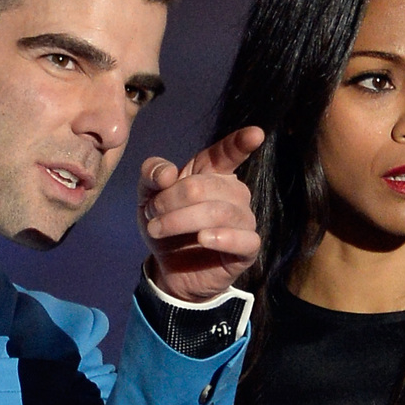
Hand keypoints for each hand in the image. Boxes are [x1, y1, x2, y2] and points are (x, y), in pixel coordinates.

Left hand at [139, 127, 264, 300]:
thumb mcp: (148, 196)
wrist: (170, 270)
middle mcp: (234, 193)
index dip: (241, 143)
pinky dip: (223, 238)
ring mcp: (244, 220)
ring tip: (157, 229)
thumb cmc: (166, 226)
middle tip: (150, 213)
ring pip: (220, 212)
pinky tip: (203, 239)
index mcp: (213, 173)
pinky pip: (244, 239)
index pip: (228, 153)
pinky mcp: (248, 248)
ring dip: (181, 220)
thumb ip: (152, 175)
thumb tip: (167, 173)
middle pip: (205, 187)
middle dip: (171, 199)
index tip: (256, 133)